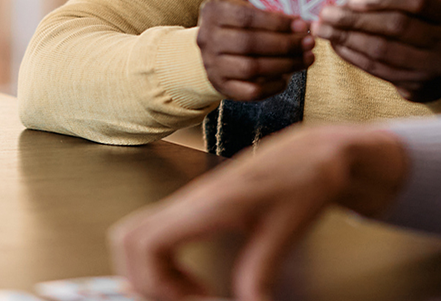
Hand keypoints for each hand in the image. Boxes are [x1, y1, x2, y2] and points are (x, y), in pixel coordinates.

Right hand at [111, 125, 409, 300]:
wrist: (313, 153)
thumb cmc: (304, 181)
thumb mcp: (286, 232)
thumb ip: (260, 270)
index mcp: (209, 204)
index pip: (146, 242)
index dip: (158, 284)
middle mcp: (190, 200)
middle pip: (127, 240)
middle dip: (145, 281)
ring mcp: (188, 202)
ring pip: (135, 237)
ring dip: (152, 274)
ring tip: (191, 295)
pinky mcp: (193, 208)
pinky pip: (154, 236)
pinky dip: (163, 266)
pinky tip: (195, 282)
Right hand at [196, 0, 311, 100]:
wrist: (215, 48)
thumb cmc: (238, 23)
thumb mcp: (245, 6)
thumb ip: (266, 10)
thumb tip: (300, 20)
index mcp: (214, 12)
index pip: (247, 17)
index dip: (277, 22)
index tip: (302, 24)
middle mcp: (208, 39)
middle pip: (250, 44)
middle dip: (285, 44)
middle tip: (309, 42)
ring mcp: (212, 65)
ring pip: (252, 68)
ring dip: (285, 64)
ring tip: (307, 58)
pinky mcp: (222, 86)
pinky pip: (251, 91)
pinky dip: (274, 85)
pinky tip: (289, 75)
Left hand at [313, 0, 440, 101]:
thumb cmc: (433, 35)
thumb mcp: (433, 16)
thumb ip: (405, 4)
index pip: (418, 3)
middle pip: (396, 27)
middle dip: (356, 19)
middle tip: (327, 12)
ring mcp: (431, 68)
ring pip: (382, 50)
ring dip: (347, 38)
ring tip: (324, 29)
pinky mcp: (414, 86)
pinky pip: (376, 68)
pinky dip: (352, 55)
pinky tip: (337, 45)